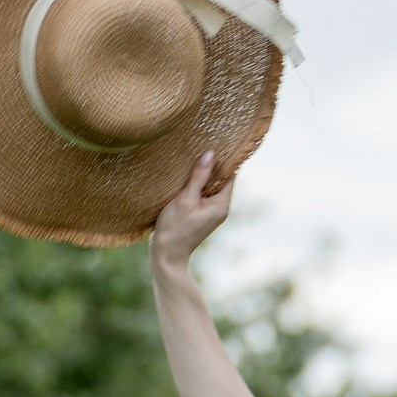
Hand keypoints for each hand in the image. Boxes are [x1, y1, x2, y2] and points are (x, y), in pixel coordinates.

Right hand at [149, 153, 233, 285]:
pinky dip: (195, 182)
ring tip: (190, 155)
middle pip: (220, 178)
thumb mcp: (185, 200)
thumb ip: (198, 177)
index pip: (230, 174)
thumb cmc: (174, 229)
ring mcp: (210, 210)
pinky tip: (184, 173)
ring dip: (201, 172)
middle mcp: (220, 207)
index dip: (224, 158)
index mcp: (221, 204)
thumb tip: (211, 154)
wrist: (166, 255)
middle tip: (200, 143)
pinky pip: (201, 192)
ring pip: (209, 184)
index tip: (215, 141)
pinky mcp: (200, 212)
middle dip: (211, 163)